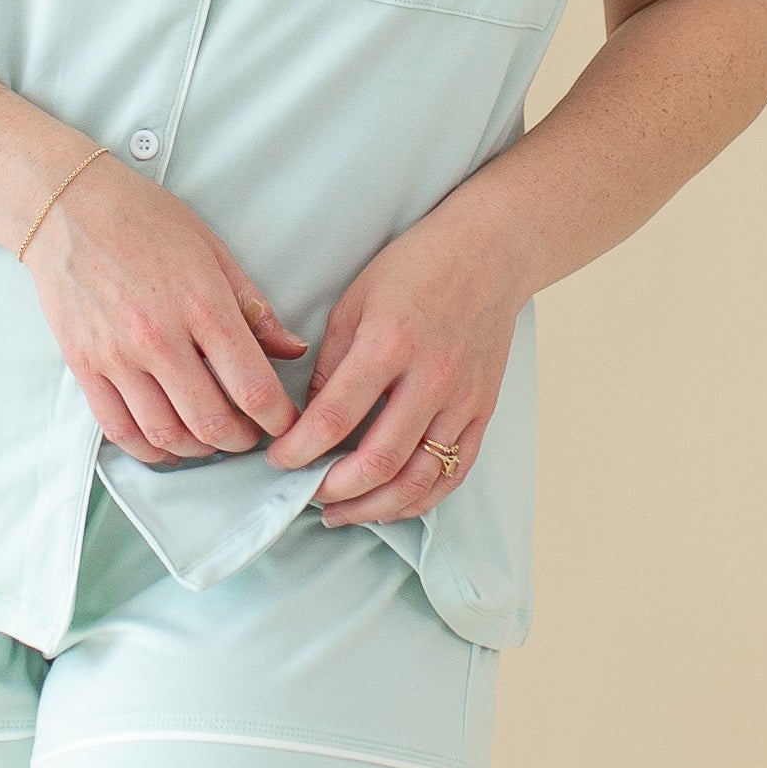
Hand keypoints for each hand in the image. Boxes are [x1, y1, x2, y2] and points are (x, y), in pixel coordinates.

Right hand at [22, 153, 307, 463]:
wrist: (68, 207)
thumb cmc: (143, 219)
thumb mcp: (213, 251)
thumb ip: (254, 307)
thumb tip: (292, 350)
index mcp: (201, 304)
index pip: (253, 386)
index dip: (279, 418)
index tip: (285, 421)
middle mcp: (159, 337)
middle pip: (212, 422)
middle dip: (243, 440)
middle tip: (252, 434)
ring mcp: (117, 356)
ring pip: (167, 435)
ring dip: (200, 450)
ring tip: (213, 439)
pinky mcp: (85, 366)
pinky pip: (119, 429)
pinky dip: (149, 449)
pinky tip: (168, 444)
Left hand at [261, 207, 521, 523]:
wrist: (490, 254)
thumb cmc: (415, 268)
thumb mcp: (355, 301)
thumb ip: (332, 363)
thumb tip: (308, 419)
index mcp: (389, 343)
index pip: (334, 418)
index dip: (298, 450)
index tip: (277, 461)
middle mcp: (431, 378)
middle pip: (377, 461)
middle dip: (331, 489)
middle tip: (302, 495)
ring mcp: (462, 400)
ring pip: (417, 480)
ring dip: (372, 507)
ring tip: (338, 512)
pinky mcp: (482, 412)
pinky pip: (452, 474)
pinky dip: (418, 500)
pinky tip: (388, 505)